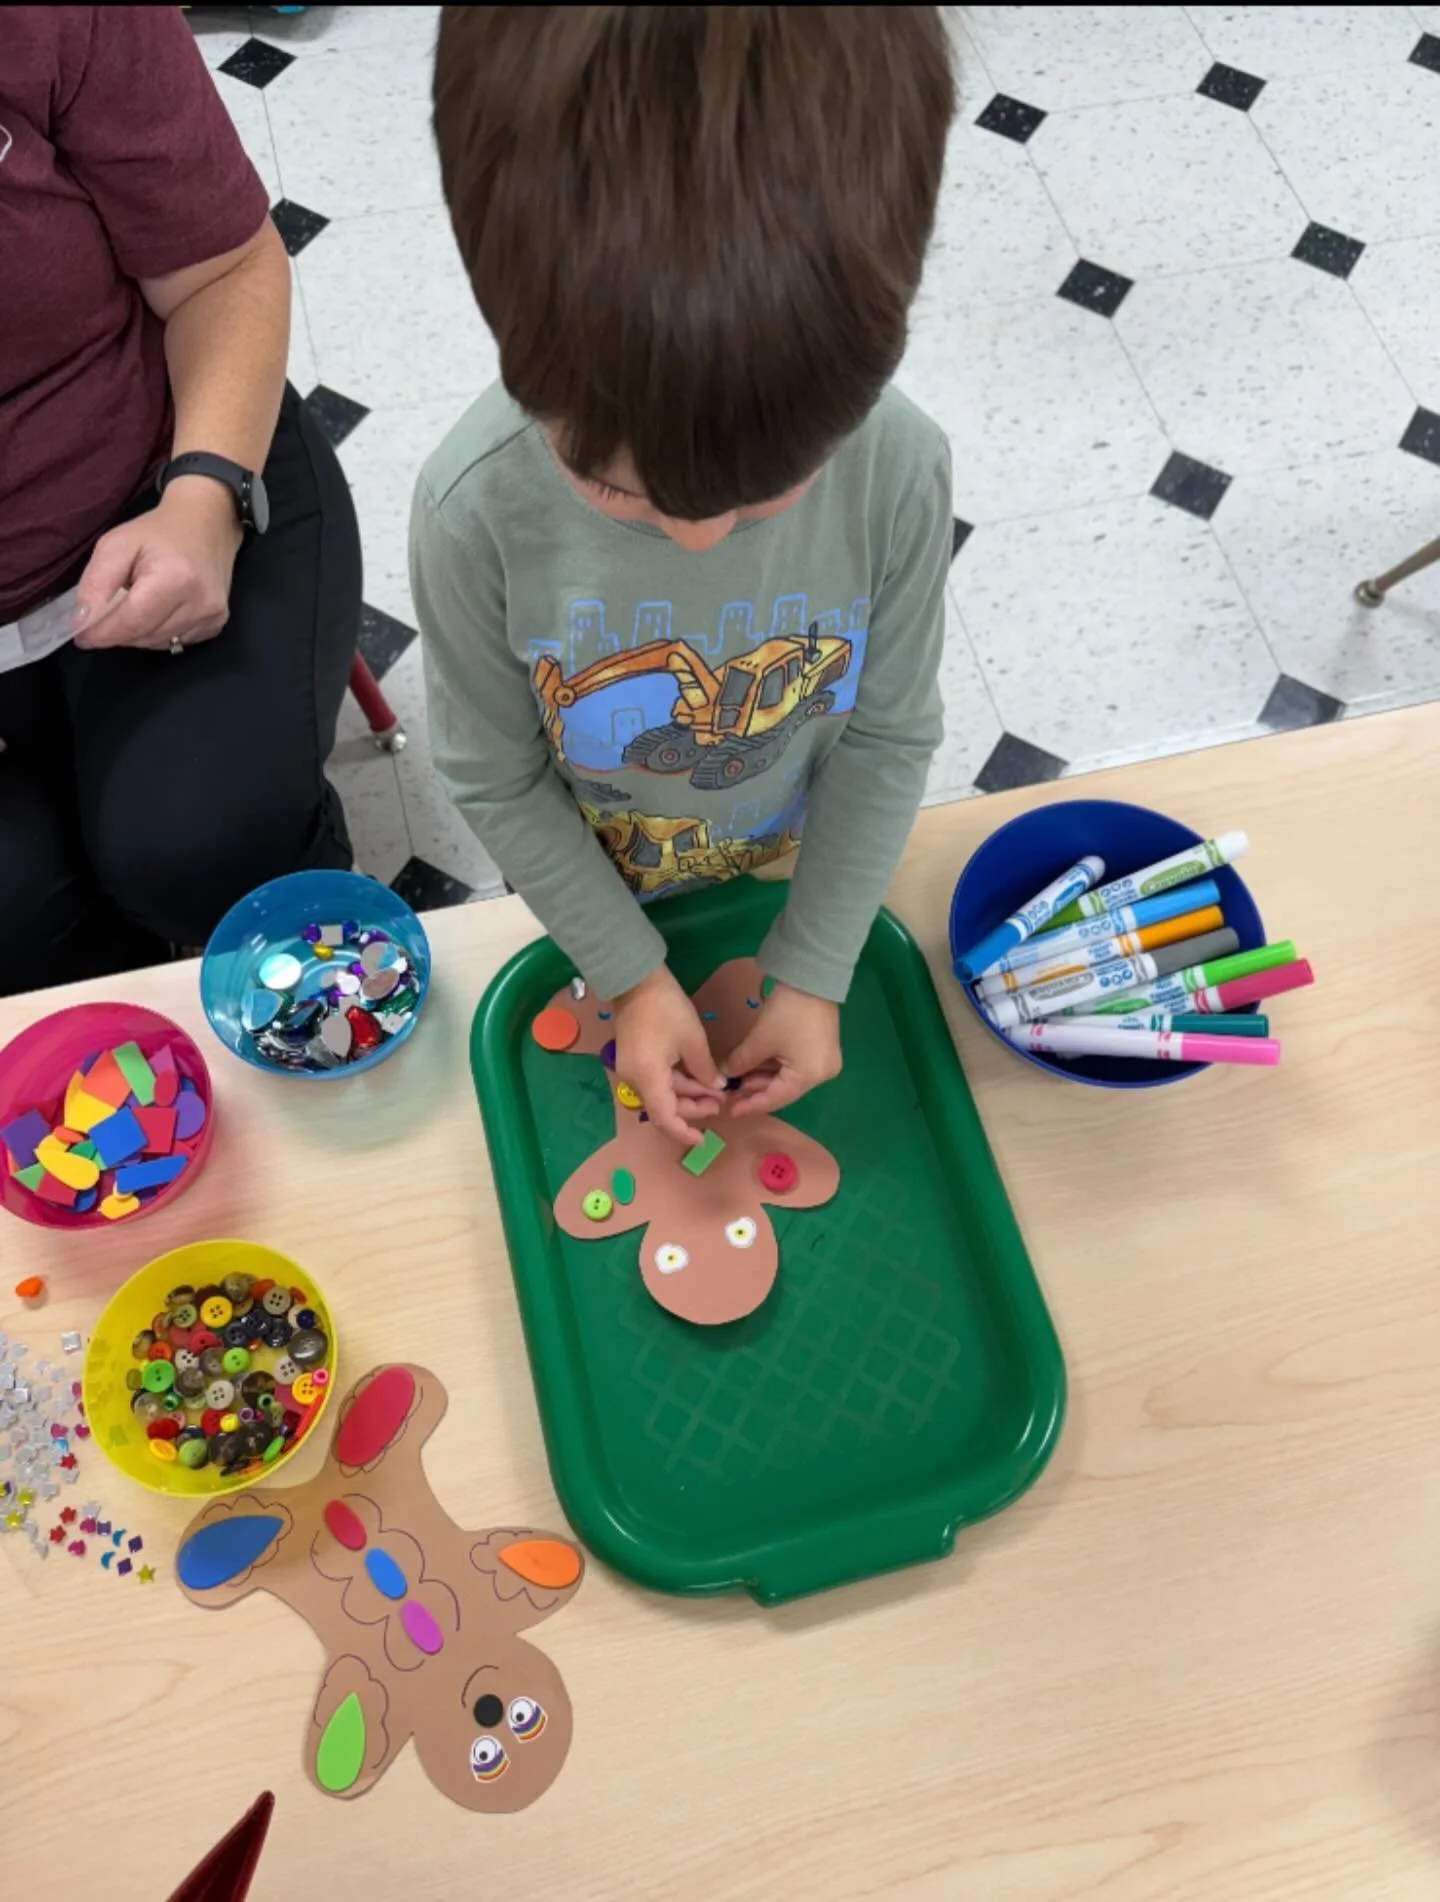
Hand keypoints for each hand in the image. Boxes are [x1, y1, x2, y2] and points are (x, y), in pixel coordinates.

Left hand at [72, 479, 242, 650]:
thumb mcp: (116, 545)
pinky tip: (156, 611)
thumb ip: (95, 584)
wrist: (206, 524)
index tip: (81, 636)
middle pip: (144, 636)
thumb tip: (81, 622)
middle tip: (104, 615)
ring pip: (158, 643)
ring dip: (137, 633)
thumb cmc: (158, 532)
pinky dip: (157, 633)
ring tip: (133, 607)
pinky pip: (175, 642)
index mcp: (176, 579)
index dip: (103, 633)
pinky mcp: (216, 624)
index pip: (133, 622)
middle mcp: (200, 603)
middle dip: (117, 632)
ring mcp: (212, 616)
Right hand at [614, 965, 725, 1148]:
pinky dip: (677, 1082)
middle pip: (664, 1106)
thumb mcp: (693, 1041)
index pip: (664, 1118)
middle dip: (693, 1107)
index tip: (703, 1138)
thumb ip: (706, 1071)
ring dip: (688, 1093)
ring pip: (662, 1093)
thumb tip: (716, 1089)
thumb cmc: (667, 1008)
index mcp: (648, 1077)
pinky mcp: (633, 1060)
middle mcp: (634, 1080)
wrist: (637, 981)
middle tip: (720, 1101)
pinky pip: (656, 1080)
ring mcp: (631, 1070)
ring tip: (715, 1089)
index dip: (684, 1132)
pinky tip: (697, 1077)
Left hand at [723, 981, 840, 1117]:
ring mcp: (825, 1063)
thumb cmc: (786, 1012)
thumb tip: (724, 1075)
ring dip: (765, 1079)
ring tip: (740, 1080)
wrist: (812, 979)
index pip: (775, 1098)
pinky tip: (757, 1068)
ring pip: (789, 1079)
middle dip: (757, 1091)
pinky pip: (797, 1067)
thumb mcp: (759, 1040)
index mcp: (808, 1076)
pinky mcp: (824, 1050)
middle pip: (784, 1090)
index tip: (730, 1110)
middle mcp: (822, 1075)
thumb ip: (740, 1062)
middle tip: (732, 1093)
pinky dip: (777, 1068)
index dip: (751, 1105)